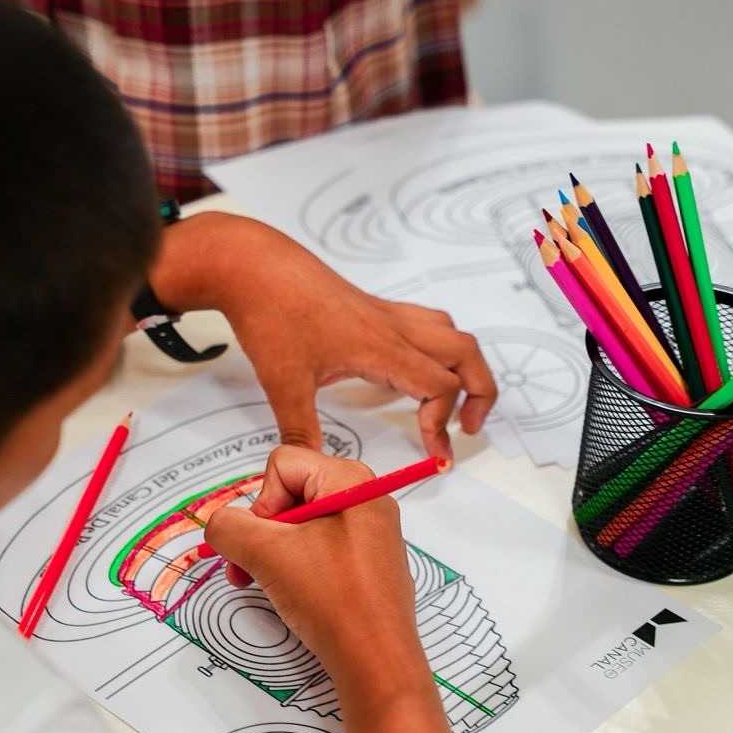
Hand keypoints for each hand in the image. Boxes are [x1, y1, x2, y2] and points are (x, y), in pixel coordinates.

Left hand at [151, 213, 495, 458]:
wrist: (252, 263)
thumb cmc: (270, 313)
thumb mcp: (283, 382)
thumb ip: (300, 430)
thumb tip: (307, 468)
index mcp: (381, 346)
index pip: (440, 387)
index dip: (443, 425)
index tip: (434, 453)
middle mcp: (394, 327)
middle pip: (466, 354)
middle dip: (480, 394)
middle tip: (467, 429)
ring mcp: (386, 313)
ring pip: (451, 333)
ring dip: (464, 367)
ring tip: (454, 401)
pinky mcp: (373, 307)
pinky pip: (426, 324)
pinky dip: (438, 349)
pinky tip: (413, 371)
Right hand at [201, 447, 428, 698]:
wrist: (375, 659)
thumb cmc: (332, 599)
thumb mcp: (265, 554)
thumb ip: (228, 527)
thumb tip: (220, 526)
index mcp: (349, 480)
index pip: (281, 465)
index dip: (261, 504)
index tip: (266, 545)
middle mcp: (366, 498)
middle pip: (291, 494)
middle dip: (263, 532)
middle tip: (251, 569)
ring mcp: (371, 532)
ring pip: (303, 525)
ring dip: (275, 553)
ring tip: (271, 585)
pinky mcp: (370, 562)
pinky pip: (323, 549)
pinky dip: (300, 567)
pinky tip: (299, 595)